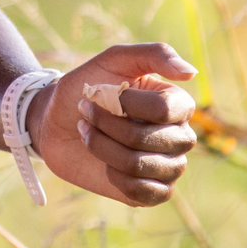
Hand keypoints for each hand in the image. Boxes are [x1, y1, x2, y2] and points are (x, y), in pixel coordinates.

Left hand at [30, 42, 197, 205]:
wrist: (54, 122)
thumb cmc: (86, 86)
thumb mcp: (114, 59)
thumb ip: (155, 54)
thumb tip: (192, 72)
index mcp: (177, 104)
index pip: (164, 109)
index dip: (127, 104)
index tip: (100, 93)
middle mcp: (180, 137)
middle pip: (149, 138)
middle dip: (107, 125)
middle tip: (85, 113)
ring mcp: (169, 167)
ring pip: (139, 165)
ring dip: (103, 147)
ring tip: (88, 132)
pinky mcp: (152, 192)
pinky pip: (140, 191)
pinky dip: (112, 174)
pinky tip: (103, 161)